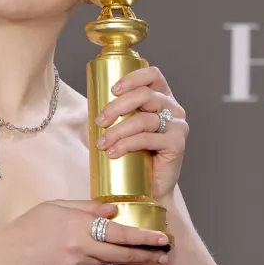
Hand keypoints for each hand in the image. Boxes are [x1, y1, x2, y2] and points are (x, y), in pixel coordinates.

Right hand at [0, 200, 170, 264]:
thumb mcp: (56, 207)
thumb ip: (86, 208)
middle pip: (122, 254)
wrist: (4, 256)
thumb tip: (114, 210)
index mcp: (78, 226)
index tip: (162, 238)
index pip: (119, 233)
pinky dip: (96, 259)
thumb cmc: (28, 226)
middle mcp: (81, 249)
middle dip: (146, 254)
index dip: (144, 237)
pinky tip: (93, 253)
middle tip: (165, 253)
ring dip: (123, 256)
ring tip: (141, 252)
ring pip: (107, 260)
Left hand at [94, 66, 188, 199]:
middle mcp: (174, 109)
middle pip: (145, 95)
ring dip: (118, 130)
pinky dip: (127, 144)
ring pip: (144, 119)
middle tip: (100, 121)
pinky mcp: (177, 144)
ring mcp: (178, 126)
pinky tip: (113, 153)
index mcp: (162, 98)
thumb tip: (85, 110)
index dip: (133, 78)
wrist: (149, 189)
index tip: (112, 90)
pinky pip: (148, 138)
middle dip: (117, 106)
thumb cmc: (134, 157)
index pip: (153, 75)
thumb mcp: (119, 130)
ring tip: (102, 143)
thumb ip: (109, 117)